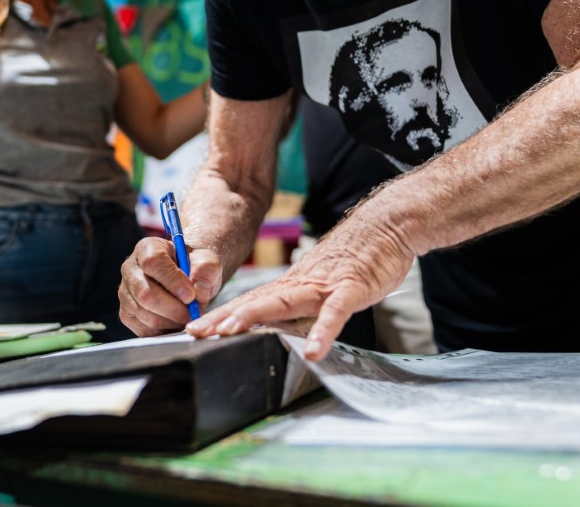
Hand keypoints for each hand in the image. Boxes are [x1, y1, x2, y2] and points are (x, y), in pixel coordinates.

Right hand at [118, 235, 222, 335]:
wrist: (186, 278)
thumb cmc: (194, 266)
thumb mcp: (206, 260)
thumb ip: (206, 270)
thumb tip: (198, 292)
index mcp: (148, 248)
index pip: (153, 263)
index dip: (173, 281)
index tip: (191, 295)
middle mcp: (130, 269)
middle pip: (145, 293)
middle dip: (173, 309)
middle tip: (193, 313)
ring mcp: (126, 292)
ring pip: (144, 313)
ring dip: (170, 321)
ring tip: (187, 317)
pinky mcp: (127, 313)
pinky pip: (142, 328)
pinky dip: (163, 330)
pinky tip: (176, 322)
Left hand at [186, 215, 414, 360]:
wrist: (385, 226)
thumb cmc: (354, 258)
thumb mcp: (320, 284)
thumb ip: (300, 305)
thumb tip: (277, 328)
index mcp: (293, 285)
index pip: (250, 302)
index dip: (221, 316)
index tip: (194, 329)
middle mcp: (302, 284)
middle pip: (257, 302)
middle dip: (224, 318)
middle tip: (195, 332)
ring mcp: (325, 285)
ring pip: (284, 302)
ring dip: (255, 317)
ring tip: (230, 333)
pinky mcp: (351, 288)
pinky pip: (336, 313)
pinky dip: (324, 331)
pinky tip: (315, 351)